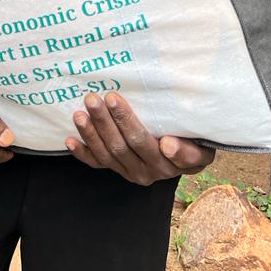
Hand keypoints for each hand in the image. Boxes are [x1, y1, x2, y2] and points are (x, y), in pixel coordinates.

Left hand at [65, 92, 214, 184]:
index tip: (114, 100)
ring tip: (80, 113)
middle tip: (93, 98)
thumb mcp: (201, 149)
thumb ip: (189, 151)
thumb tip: (168, 145)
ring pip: (106, 153)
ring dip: (91, 133)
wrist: (187, 158)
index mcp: (164, 164)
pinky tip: (69, 140)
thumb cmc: (194, 143)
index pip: (141, 140)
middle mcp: (145, 172)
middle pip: (120, 145)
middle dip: (104, 120)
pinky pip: (97, 163)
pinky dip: (82, 152)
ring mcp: (128, 171)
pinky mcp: (116, 169)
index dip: (126, 121)